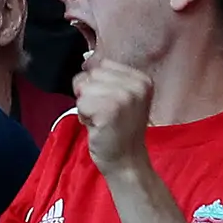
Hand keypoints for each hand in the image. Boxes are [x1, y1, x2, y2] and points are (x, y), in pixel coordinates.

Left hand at [72, 57, 155, 172]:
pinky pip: (81, 103)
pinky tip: (98, 126)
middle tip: (104, 114)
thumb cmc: (119, 130)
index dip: (95, 85)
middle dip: (89, 95)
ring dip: (86, 107)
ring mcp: (125, 96)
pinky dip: (83, 116)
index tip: (109, 104)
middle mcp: (137, 85)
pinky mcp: (111, 110)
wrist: (127, 161)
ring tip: (102, 120)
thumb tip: (87, 62)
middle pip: (90, 76)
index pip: (101, 65)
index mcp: (141, 79)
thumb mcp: (121, 98)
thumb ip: (106, 79)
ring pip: (83, 89)